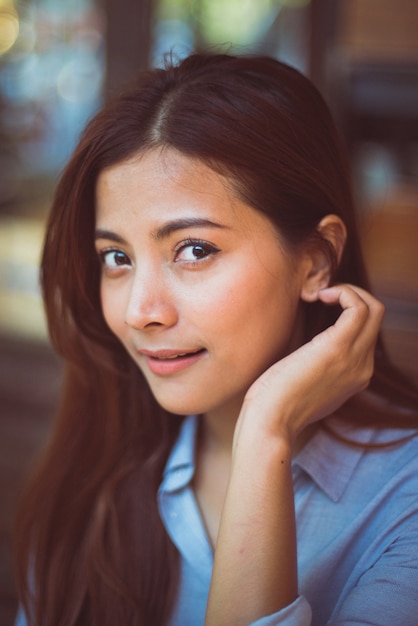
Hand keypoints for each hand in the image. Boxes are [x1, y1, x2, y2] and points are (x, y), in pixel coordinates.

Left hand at [237, 284, 384, 447]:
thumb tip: (306, 352)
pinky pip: (358, 308)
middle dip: (353, 296)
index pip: (367, 333)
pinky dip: (343, 293)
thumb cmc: (275, 405)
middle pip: (377, 317)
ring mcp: (354, 358)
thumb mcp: (303, 386)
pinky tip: (318, 296)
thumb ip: (314, 370)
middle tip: (322, 295)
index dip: (347, 312)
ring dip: (348, 291)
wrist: (270, 423)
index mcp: (355, 376)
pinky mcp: (338, 348)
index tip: (318, 306)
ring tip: (319, 294)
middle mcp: (362, 367)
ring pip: (373, 309)